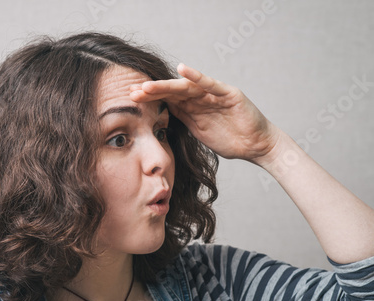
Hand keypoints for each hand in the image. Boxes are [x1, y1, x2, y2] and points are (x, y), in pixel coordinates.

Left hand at [130, 63, 281, 163]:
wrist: (256, 146)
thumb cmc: (229, 139)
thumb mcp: (199, 131)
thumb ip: (183, 119)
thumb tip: (160, 114)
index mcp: (192, 107)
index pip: (167, 100)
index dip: (149, 99)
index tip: (129, 99)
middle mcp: (201, 98)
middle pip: (172, 92)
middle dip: (151, 92)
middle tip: (131, 92)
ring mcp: (214, 95)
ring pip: (186, 88)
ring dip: (166, 87)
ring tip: (147, 87)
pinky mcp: (229, 94)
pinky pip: (210, 85)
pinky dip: (197, 77)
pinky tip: (183, 69)